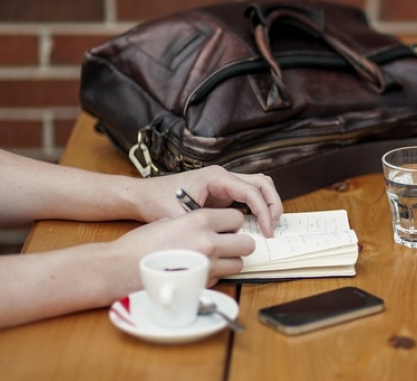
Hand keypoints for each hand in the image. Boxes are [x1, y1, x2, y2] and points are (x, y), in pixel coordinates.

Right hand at [110, 208, 254, 287]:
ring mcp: (208, 265)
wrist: (121, 268)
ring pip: (238, 264)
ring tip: (213, 259)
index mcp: (200, 220)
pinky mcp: (203, 284)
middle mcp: (209, 241)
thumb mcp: (170, 220)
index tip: (226, 227)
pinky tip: (199, 271)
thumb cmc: (141, 244)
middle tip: (227, 244)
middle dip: (238, 244)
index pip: (237, 218)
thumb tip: (213, 227)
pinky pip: (222, 278)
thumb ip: (195, 223)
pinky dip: (216, 275)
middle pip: (247, 243)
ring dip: (230, 261)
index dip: (232, 224)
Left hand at [132, 166, 282, 236]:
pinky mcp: (223, 193)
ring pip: (259, 187)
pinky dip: (258, 208)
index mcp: (216, 177)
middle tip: (273, 227)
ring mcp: (225, 183)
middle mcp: (224, 176)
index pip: (252, 191)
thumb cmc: (158, 201)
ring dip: (268, 204)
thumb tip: (225, 241)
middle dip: (273, 205)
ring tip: (268, 226)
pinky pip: (249, 196)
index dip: (264, 212)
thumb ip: (203, 227)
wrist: (143, 195)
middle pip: (263, 183)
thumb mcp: (180, 217)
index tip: (267, 231)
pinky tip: (255, 226)